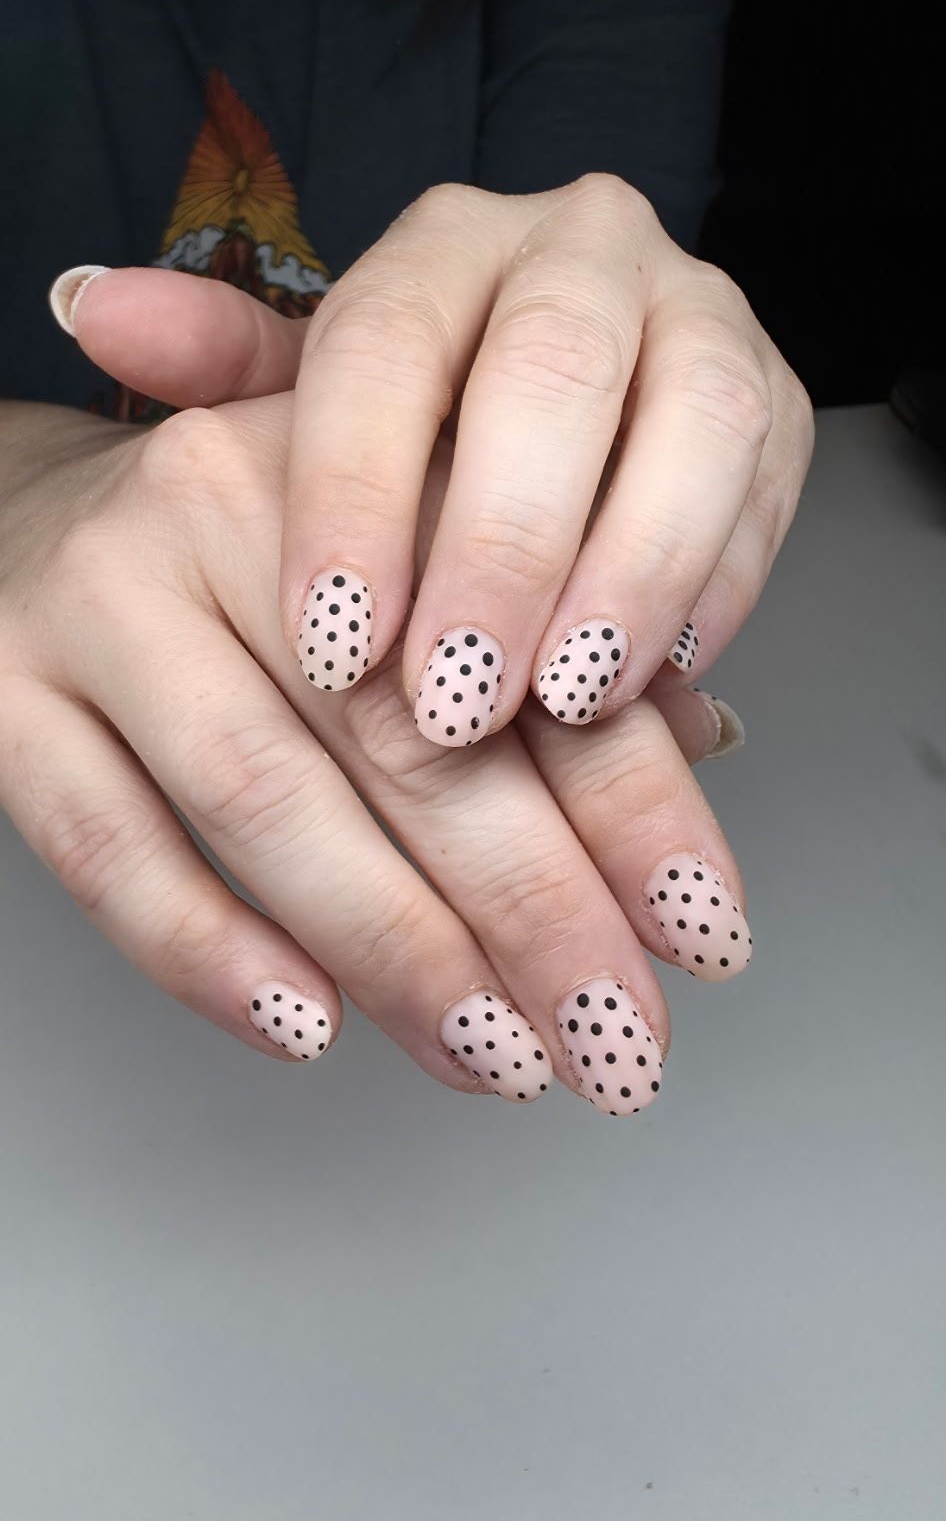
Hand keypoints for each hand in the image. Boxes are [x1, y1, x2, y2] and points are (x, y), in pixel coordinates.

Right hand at [0, 395, 750, 1117]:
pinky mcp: (5, 698)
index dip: (633, 807)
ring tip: (496, 1058)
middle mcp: (226, 509)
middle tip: (614, 1045)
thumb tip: (711, 741)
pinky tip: (310, 1026)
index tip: (701, 934)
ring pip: (265, 801)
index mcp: (365, 461)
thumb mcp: (413, 555)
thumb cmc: (253, 558)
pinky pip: (110, 850)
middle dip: (534, 913)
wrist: (19, 518)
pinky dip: (212, 953)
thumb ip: (547, 639)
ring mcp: (103, 606)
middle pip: (408, 737)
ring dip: (398, 952)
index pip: (524, 651)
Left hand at [60, 175, 811, 746]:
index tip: (333, 643)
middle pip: (553, 372)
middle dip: (505, 549)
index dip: (359, 496)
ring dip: (634, 575)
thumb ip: (221, 369)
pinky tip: (659, 686)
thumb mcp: (311, 399)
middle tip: (456, 703)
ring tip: (570, 705)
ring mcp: (697, 316)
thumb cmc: (418, 424)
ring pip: (697, 421)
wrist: (556, 410)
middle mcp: (580, 249)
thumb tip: (91, 304)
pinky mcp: (777, 401)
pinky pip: (769, 492)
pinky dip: (717, 590)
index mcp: (445, 242)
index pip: (391, 339)